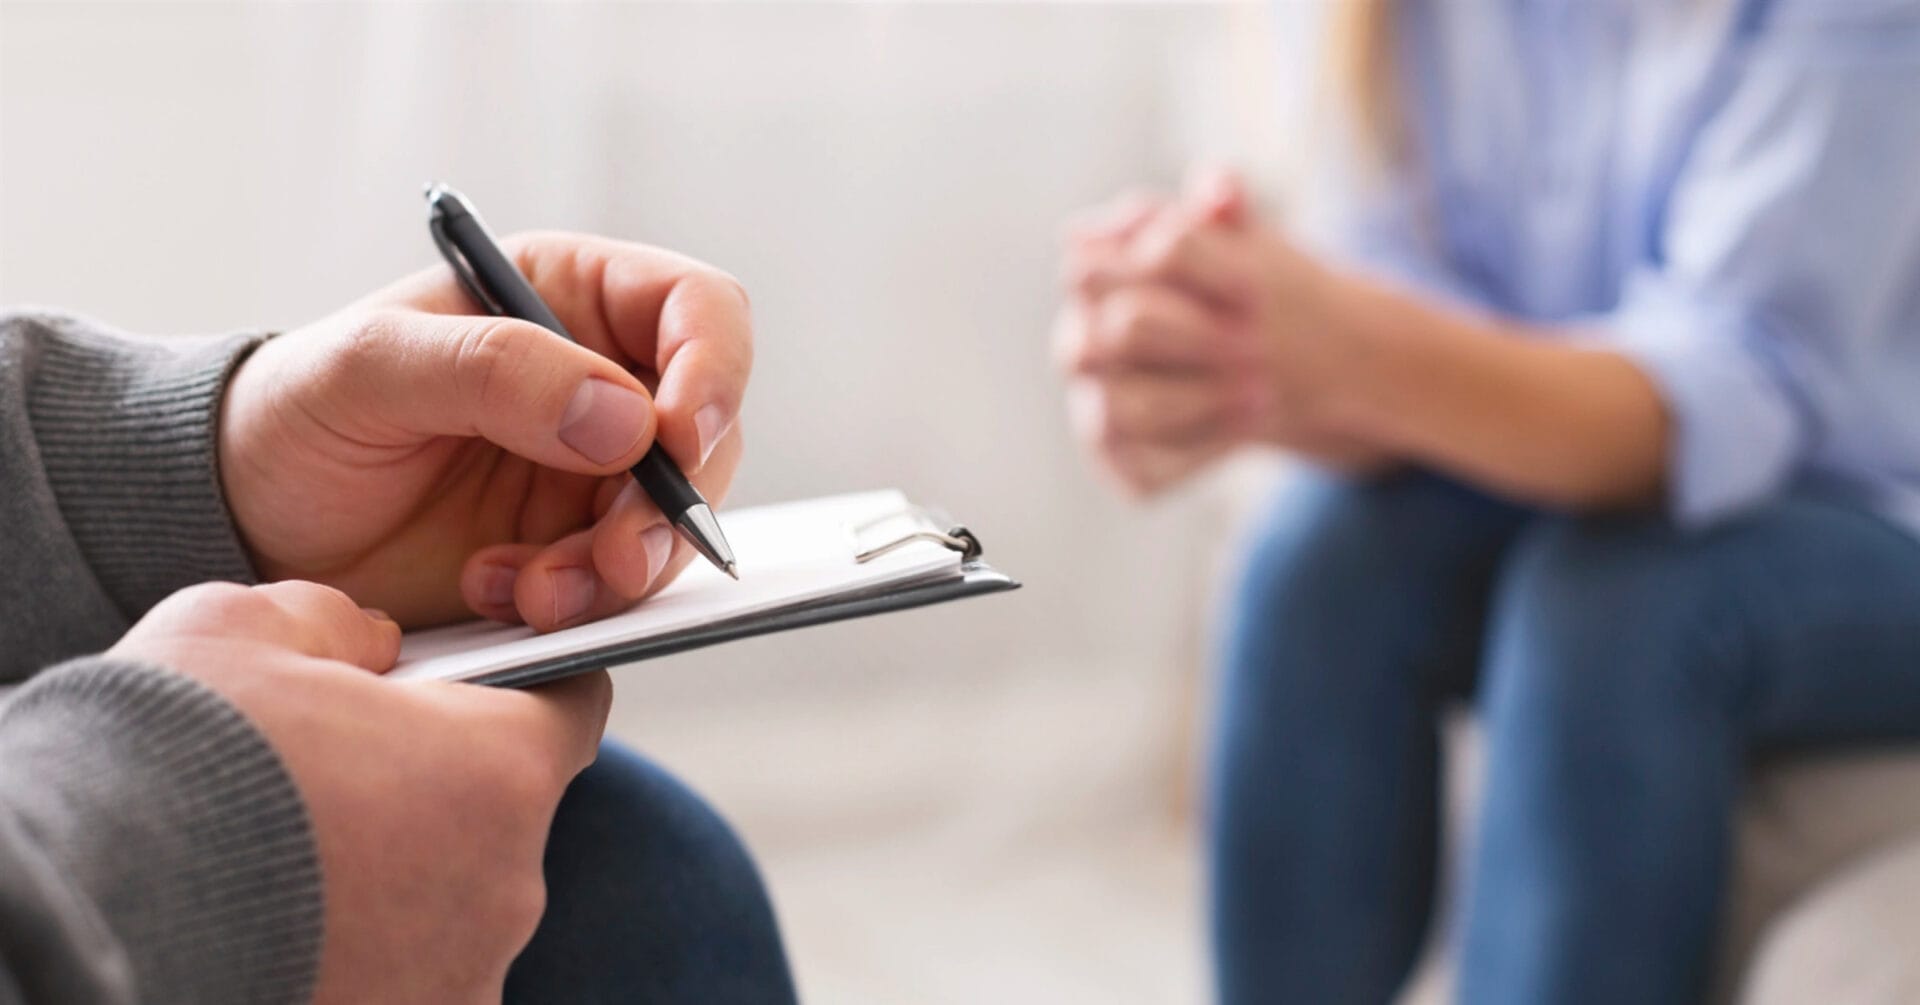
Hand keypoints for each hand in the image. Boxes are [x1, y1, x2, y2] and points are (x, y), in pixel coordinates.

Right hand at [109, 581, 610, 1002]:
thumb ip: (338, 621)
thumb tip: (370, 643)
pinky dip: (364, 950)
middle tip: (340, 776)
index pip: (571, 709)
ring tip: (295, 860)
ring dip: (397, 878)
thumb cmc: (170, 759)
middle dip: (436, 788)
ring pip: (450, 904)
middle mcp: (504, 888)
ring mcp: (459, 976)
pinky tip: (286, 926)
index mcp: (499, 771)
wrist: (79, 913)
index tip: (480, 686)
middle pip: (500, 813)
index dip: (528, 686)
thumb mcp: (247, 627)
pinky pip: (408, 974)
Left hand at [219, 233, 750, 629]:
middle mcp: (598, 383)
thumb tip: (625, 416)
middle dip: (670, 504)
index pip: (696, 311)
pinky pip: (624, 584)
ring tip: (536, 593)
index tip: (680, 437)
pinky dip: (581, 603)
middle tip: (613, 557)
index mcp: (565, 298)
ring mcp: (592, 475)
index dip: (713, 368)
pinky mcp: (573, 553)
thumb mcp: (369, 366)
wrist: (244, 525)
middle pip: (709, 432)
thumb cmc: (294, 415)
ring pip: (675, 520)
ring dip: (623, 568)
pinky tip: (502, 596)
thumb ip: (493, 369)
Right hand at [1054, 172, 1391, 495]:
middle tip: (1262, 342)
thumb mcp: (1240, 238)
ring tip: (1263, 391)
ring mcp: (1094, 402)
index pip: (1106, 261)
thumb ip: (1225, 207)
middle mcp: (1079, 342)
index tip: (1258, 288)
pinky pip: (1148, 466)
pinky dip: (1203, 447)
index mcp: (1092, 275)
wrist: (1276, 360)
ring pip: (1126, 408)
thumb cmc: (1239, 290)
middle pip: (1121, 331)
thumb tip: (1217, 190)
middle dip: (1199, 336)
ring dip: (1202, 398)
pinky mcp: (1121, 461)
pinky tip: (1246, 426)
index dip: (1187, 272)